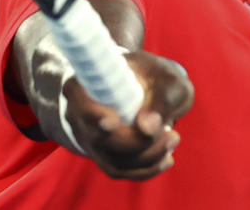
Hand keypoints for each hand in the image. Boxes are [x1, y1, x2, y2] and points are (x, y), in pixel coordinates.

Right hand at [61, 50, 193, 179]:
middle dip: (136, 142)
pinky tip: (166, 159)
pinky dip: (144, 169)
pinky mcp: (101, 154)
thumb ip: (163, 97)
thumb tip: (146, 127)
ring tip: (173, 139)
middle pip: (97, 137)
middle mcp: (78, 110)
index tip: (112, 123)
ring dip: (146, 157)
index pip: (76, 95)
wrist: (153, 88)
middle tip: (171, 134)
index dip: (90, 112)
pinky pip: (118, 169)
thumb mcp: (168, 79)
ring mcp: (88, 135)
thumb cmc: (159, 80)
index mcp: (87, 80)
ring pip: (110, 158)